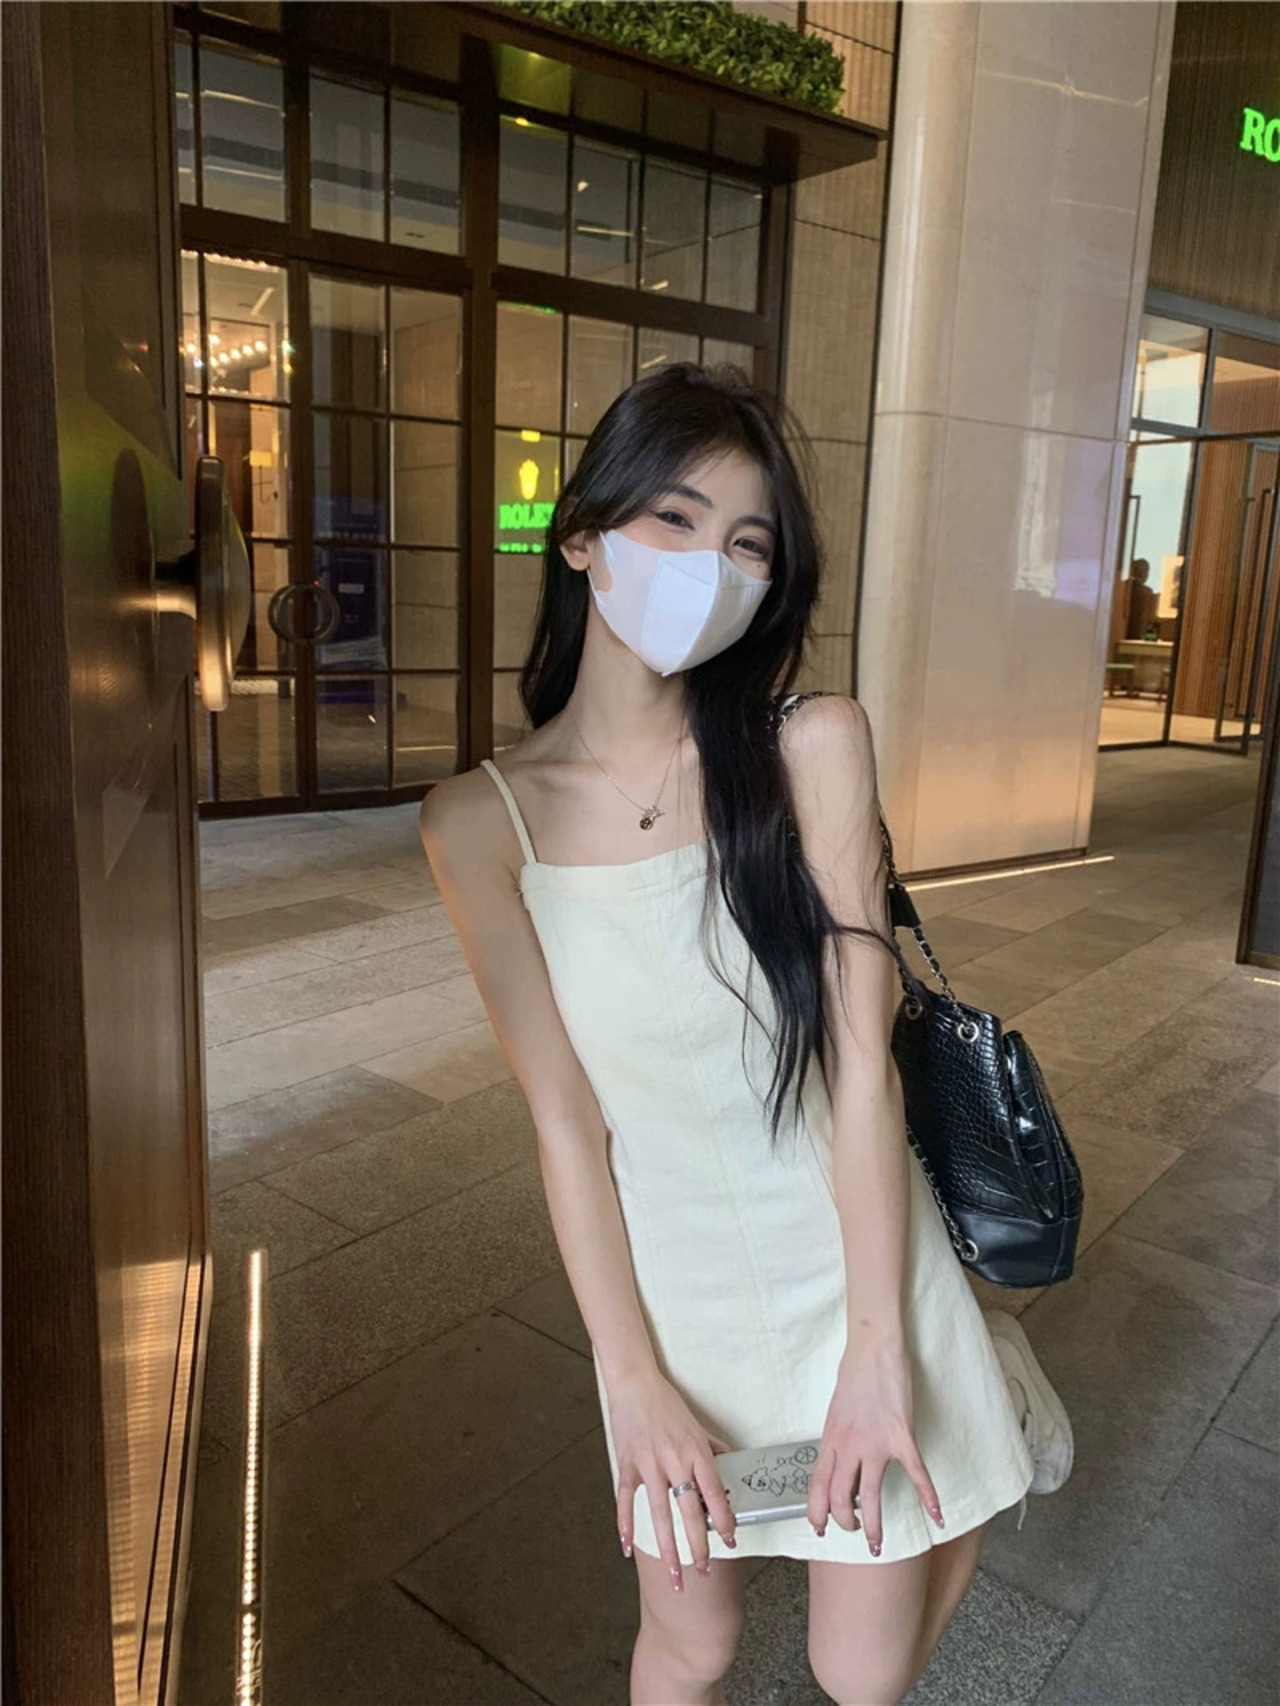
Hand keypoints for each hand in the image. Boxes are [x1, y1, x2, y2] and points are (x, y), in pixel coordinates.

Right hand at [606, 1368, 737, 1591]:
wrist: (635, 1383)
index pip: (714, 1492)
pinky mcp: (627, 1464)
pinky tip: (627, 1548)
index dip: (723, 1519)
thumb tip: (731, 1465)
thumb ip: (713, 1448)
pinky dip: (625, 1524)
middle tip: (704, 1571)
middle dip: (698, 1545)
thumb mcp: (697, 1425)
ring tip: (674, 1575)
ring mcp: (648, 1464)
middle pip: (688, 1511)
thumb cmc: (667, 1403)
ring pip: (659, 1513)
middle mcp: (674, 1460)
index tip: (730, 1540)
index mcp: (695, 1451)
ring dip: (667, 1548)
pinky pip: (625, 1499)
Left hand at [807, 1331, 944, 1554]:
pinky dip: (929, 1498)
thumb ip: (838, 1441)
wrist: (874, 1348)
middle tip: (855, 1532)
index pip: (817, 1486)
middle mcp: (849, 1445)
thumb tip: (841, 1466)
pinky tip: (938, 1516)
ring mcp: (875, 1443)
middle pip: (840, 1498)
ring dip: (874, 1526)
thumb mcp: (836, 1412)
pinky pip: (916, 1474)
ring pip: (869, 1496)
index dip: (816, 1512)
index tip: (819, 1529)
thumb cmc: (854, 1375)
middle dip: (845, 1524)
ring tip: (878, 1545)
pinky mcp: (901, 1436)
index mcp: (831, 1439)